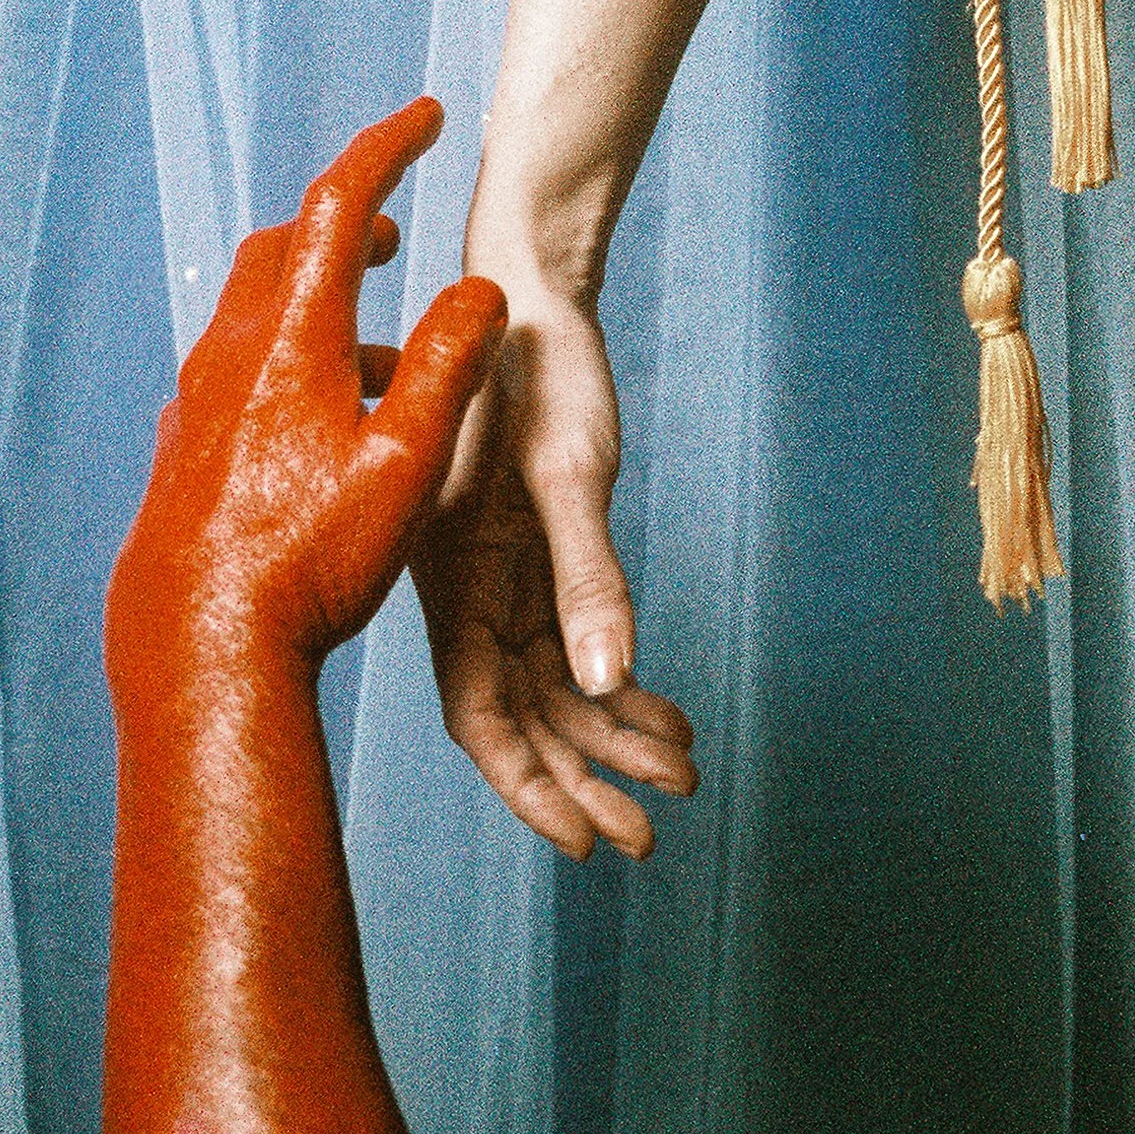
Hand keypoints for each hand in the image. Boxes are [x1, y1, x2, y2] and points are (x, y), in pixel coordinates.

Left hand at [104, 99, 507, 692]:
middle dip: (342, 224)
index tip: (424, 116)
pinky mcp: (182, 452)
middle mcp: (230, 356)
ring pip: (256, 318)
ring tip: (381, 361)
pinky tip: (315, 431)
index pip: (336, 206)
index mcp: (290, 340)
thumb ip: (447, 366)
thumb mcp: (406, 464)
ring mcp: (196, 404)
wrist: (201, 653)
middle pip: (282, 250)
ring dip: (319, 308)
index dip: (384, 150)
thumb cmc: (310, 565)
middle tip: (390, 230)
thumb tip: (480, 292)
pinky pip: (235, 378)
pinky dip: (285, 368)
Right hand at [411, 288, 695, 860]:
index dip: (528, 784)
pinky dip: (622, 683)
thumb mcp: (566, 473)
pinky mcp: (539, 551)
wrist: (523, 292)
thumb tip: (603, 683)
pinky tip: (668, 715)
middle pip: (524, 715)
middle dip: (583, 779)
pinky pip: (576, 640)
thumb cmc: (532, 368)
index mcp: (452, 579)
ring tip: (682, 777)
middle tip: (650, 835)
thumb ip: (585, 577)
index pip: (482, 714)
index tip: (583, 841)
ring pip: (555, 685)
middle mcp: (469, 590)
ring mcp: (502, 575)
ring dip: (612, 735)